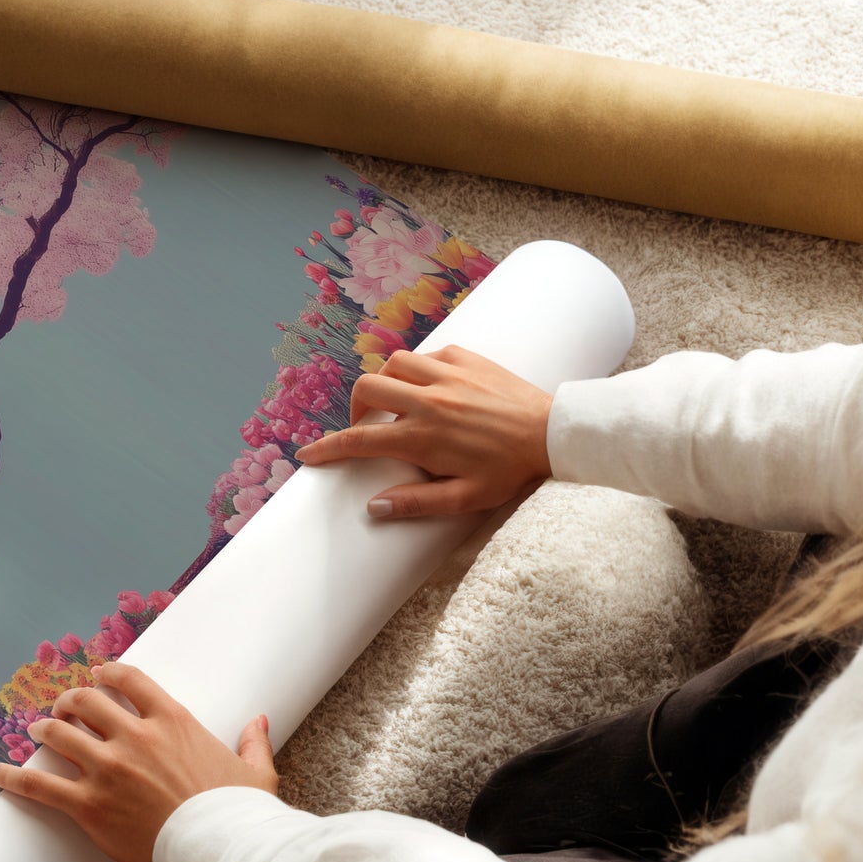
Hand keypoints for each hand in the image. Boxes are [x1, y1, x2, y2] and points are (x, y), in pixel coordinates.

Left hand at [0, 662, 275, 861]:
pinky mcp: (89, 805)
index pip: (129, 680)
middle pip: (86, 702)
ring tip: (36, 731)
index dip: (107, 674)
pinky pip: (40, 785)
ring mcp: (108, 769)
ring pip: (59, 734)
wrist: (223, 851)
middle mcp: (134, 737)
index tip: (97, 675)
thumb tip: (259, 721)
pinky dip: (12, 776)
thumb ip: (253, 741)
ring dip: (44, 729)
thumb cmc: (241, 814)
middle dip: (69, 700)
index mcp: (172, 721)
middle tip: (63, 707)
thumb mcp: (255, 772)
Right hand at [295, 345, 552, 518]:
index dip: (327, 448)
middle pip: (367, 389)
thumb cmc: (510, 470)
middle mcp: (427, 400)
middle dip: (355, 408)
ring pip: (393, 364)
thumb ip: (417, 503)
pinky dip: (419, 369)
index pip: (359, 440)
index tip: (309, 455)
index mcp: (422, 437)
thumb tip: (374, 506)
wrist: (553, 433)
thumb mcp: (466, 498)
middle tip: (367, 427)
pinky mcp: (466, 358)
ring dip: (386, 383)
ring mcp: (446, 374)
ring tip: (397, 403)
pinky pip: (427, 355)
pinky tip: (431, 387)